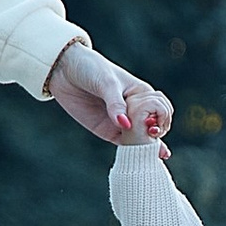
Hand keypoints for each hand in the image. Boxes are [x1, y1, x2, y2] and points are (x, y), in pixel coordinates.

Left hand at [49, 40, 172, 142]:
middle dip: (158, 133)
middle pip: (154, 125)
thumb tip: (125, 126)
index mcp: (141, 93)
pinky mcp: (107, 130)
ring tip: (156, 154)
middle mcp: (134, 108)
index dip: (161, 118)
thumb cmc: (91, 68)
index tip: (152, 122)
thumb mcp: (106, 83)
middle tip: (151, 135)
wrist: (64, 70)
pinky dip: (134, 150)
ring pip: (141, 138)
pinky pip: (124, 144)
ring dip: (149, 146)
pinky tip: (142, 157)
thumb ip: (116, 104)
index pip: (161, 109)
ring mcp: (121, 121)